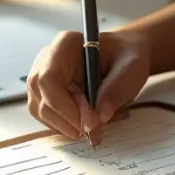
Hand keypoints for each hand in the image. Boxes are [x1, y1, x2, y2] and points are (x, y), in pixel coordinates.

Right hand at [25, 28, 150, 142]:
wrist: (125, 58)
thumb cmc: (127, 57)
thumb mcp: (132, 68)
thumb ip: (117, 89)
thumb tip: (100, 116)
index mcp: (66, 45)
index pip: (48, 78)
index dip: (64, 105)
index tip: (90, 121)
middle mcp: (48, 60)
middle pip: (42, 98)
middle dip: (68, 120)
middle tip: (95, 129)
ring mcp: (43, 79)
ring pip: (42, 112)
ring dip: (68, 126)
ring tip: (96, 124)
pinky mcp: (46, 95)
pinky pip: (48, 118)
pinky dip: (68, 127)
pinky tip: (88, 121)